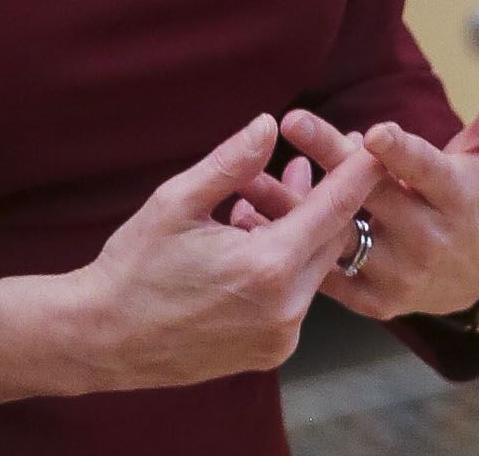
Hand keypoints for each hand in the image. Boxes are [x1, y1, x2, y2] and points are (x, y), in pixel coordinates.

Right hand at [0, 113, 383, 404]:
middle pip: (330, 239)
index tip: (377, 146)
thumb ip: (231, 163)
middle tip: (318, 158)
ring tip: (265, 194)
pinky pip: (294, 298)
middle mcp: (285, 308)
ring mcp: (280, 337)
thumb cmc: (134, 266)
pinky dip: (283, 266)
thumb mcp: (176, 201)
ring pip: (311, 268)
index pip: (335, 209)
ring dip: (297, 231)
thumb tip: (269, 125)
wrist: (102, 339)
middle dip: (325, 198)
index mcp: (268, 266)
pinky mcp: (270, 353)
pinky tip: (249, 238)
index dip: (357, 173)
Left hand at [233, 64, 478, 320]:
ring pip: (338, 235)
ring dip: (292, 207)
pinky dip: (287, 246)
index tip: (373, 132)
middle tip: (292, 120)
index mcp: (456, 197)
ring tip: (248, 179)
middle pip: (372, 195)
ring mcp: (400, 273)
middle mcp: (428, 238)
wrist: (477, 279)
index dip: (401, 154)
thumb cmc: (478, 198)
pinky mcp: (374, 299)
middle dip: (332, 159)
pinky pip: (324, 271)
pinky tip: (249, 217)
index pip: (426, 171)